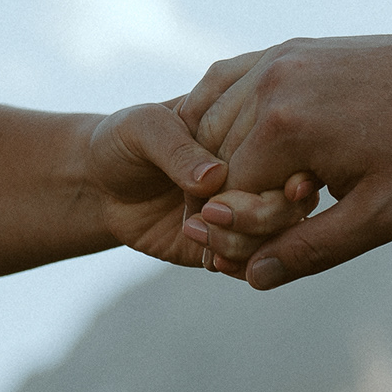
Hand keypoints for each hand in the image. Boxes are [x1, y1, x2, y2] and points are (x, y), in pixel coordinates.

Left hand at [87, 99, 310, 272]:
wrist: (99, 187)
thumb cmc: (121, 142)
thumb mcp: (141, 129)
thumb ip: (176, 147)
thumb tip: (215, 175)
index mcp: (246, 128)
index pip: (286, 149)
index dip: (289, 171)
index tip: (283, 187)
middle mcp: (255, 169)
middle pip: (292, 199)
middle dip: (263, 214)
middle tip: (212, 213)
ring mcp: (246, 208)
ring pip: (278, 236)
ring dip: (245, 242)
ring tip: (196, 230)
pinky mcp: (231, 242)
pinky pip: (253, 261)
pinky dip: (238, 264)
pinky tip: (209, 257)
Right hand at [171, 32, 391, 290]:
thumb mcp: (379, 216)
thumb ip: (310, 249)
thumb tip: (252, 276)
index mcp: (285, 129)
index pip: (226, 197)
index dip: (242, 232)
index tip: (273, 245)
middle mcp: (270, 85)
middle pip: (212, 161)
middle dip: (230, 198)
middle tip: (273, 223)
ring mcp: (276, 59)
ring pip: (213, 123)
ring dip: (225, 161)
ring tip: (273, 189)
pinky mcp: (288, 48)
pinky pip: (230, 86)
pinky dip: (226, 120)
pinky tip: (251, 147)